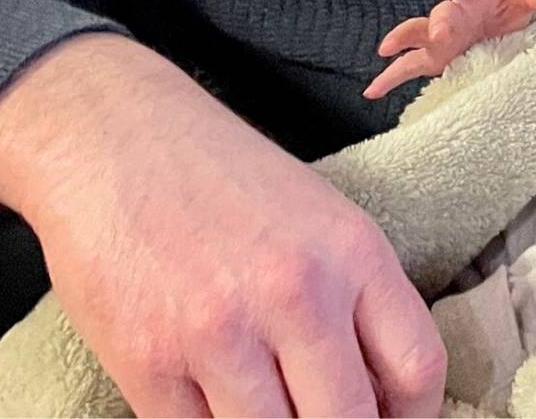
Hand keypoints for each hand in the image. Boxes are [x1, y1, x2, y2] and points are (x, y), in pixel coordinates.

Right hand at [0, 33, 443, 416]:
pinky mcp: (148, 366)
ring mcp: (221, 335)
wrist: (118, 143)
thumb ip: (357, 302)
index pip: (417, 366)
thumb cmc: (228, 181)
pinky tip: (215, 406)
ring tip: (270, 406)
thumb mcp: (323, 220)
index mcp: (353, 252)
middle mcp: (297, 294)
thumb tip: (380, 395)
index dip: (415, 418)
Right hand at [364, 0, 535, 98]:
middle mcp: (451, 15)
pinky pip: (406, 68)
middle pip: (441, 14)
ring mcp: (438, 38)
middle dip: (439, 21)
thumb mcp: (521, 0)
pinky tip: (372, 90)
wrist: (494, 22)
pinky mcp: (431, 59)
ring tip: (386, 49)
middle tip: (440, 30)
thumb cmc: (505, 9)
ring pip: (415, 36)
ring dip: (403, 41)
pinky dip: (388, 77)